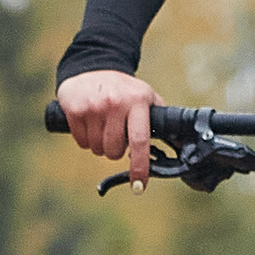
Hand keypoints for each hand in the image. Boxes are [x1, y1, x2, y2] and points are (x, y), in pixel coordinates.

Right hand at [57, 69, 164, 191]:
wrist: (91, 67)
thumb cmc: (124, 90)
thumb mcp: (146, 97)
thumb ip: (160, 121)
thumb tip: (180, 145)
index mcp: (138, 101)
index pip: (140, 141)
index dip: (139, 166)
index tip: (139, 186)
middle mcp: (115, 103)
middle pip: (113, 151)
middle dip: (115, 150)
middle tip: (116, 134)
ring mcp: (93, 106)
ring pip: (96, 148)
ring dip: (100, 144)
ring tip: (102, 125)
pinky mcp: (75, 109)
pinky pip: (81, 141)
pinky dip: (85, 138)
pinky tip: (89, 122)